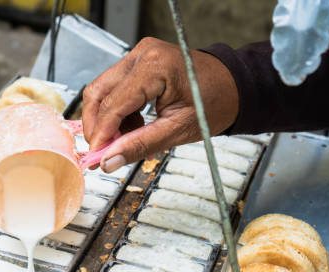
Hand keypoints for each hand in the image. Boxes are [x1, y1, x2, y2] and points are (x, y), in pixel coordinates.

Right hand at [82, 37, 238, 172]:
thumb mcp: (178, 130)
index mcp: (155, 67)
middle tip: (101, 152)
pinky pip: (113, 89)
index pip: (113, 104)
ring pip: (102, 91)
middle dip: (96, 127)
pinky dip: (116, 113)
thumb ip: (140, 145)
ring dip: (106, 121)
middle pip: (98, 93)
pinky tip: (132, 127)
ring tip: (124, 140)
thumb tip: (110, 160)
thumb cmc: (214, 102)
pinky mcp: (137, 62)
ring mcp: (138, 55)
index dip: (101, 134)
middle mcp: (142, 54)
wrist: (232, 86)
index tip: (96, 157)